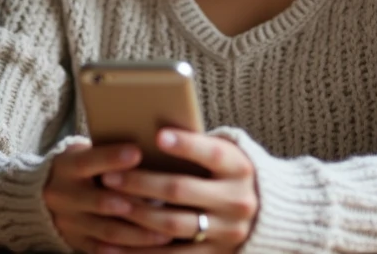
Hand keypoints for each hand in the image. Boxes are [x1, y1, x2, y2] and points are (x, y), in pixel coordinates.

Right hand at [43, 140, 176, 252]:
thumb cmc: (82, 166)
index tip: (138, 152)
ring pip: (107, 231)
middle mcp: (63, 196)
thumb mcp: (84, 152)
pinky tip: (151, 250)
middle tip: (162, 203)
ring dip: (138, 233)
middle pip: (99, 201)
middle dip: (130, 203)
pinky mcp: (77, 242)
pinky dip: (128, 251)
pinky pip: (104, 251)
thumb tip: (148, 144)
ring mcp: (69, 223)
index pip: (88, 161)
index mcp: (66, 167)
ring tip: (166, 233)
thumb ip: (107, 151)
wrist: (48, 193)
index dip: (112, 158)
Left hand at [96, 130, 257, 252]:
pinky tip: (117, 245)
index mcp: (240, 168)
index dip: (186, 145)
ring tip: (111, 205)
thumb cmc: (227, 173)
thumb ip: (197, 147)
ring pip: (174, 224)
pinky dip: (144, 250)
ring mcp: (227, 231)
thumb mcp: (224, 156)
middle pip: (182, 190)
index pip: (213, 153)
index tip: (158, 135)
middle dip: (141, 183)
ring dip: (138, 214)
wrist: (266, 213)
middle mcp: (237, 201)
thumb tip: (149, 133)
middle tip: (110, 177)